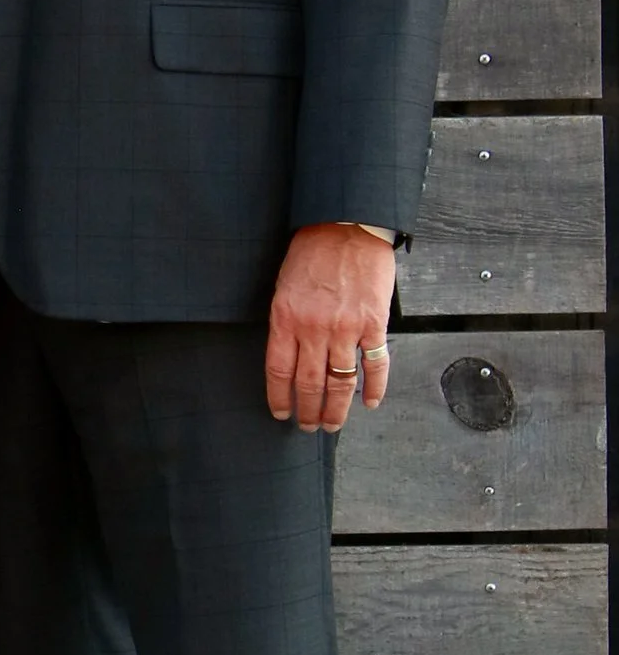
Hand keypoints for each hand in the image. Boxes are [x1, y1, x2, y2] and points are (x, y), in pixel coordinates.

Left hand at [266, 224, 397, 433]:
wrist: (347, 227)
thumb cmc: (312, 253)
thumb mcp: (283, 287)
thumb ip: (286, 323)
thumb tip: (289, 357)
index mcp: (286, 319)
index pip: (279, 371)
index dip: (280, 397)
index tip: (281, 413)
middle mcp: (314, 329)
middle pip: (310, 383)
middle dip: (309, 411)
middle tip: (309, 427)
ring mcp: (346, 328)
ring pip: (342, 382)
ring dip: (337, 409)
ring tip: (333, 425)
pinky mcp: (374, 324)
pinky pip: (376, 365)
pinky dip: (374, 388)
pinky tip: (370, 403)